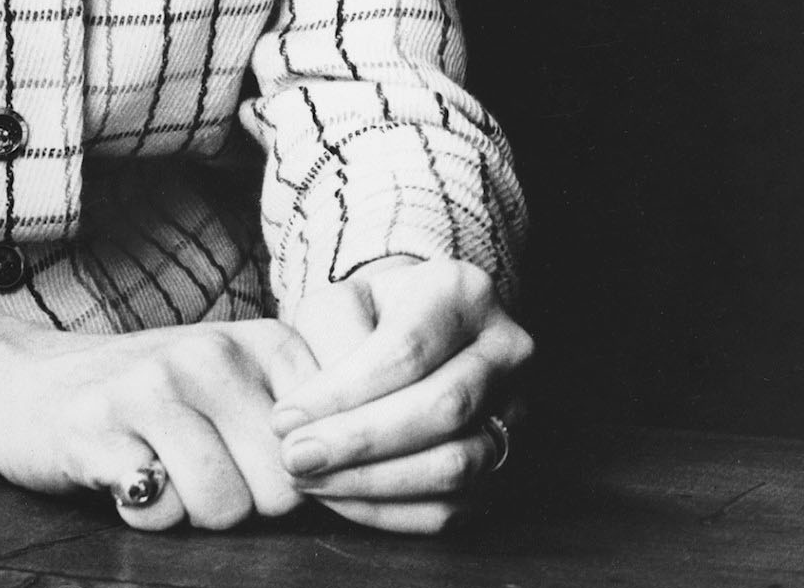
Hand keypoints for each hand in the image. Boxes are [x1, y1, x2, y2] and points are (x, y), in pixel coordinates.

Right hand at [0, 317, 318, 531]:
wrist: (32, 383)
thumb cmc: (157, 403)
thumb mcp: (241, 392)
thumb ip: (305, 428)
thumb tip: (381, 494)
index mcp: (262, 342)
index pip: (330, 450)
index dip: (299, 483)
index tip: (256, 464)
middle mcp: (212, 352)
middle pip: (281, 489)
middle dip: (247, 502)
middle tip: (200, 466)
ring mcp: (154, 384)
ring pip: (223, 506)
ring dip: (192, 510)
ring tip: (163, 469)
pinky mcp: (100, 426)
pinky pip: (158, 511)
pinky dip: (145, 513)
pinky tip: (126, 475)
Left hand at [270, 258, 532, 534]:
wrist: (422, 330)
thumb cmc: (370, 314)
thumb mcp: (340, 300)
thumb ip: (323, 345)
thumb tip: (302, 420)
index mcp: (463, 292)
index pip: (407, 351)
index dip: (343, 393)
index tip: (285, 418)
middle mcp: (507, 349)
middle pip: (441, 409)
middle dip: (359, 442)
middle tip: (294, 457)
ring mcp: (518, 411)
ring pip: (455, 466)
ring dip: (372, 484)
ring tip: (311, 480)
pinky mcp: (510, 465)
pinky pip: (455, 507)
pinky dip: (391, 511)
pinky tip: (342, 498)